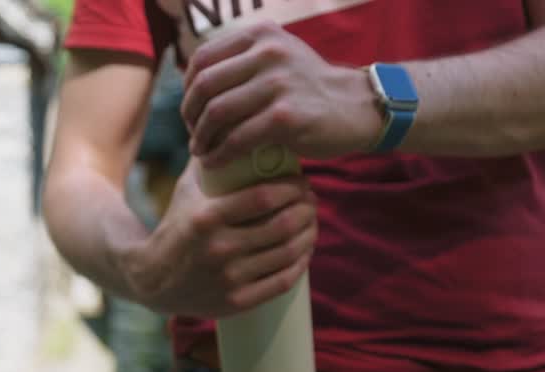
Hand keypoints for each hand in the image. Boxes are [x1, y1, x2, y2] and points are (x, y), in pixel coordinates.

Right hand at [121, 165, 316, 318]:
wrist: (152, 279)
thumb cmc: (176, 226)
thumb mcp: (186, 190)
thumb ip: (211, 159)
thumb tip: (233, 119)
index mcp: (207, 218)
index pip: (266, 197)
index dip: (293, 188)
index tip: (302, 183)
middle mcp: (219, 249)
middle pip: (284, 225)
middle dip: (307, 210)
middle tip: (311, 202)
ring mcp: (228, 278)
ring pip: (288, 253)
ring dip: (309, 235)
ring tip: (311, 224)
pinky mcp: (236, 302)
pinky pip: (282, 282)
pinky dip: (300, 265)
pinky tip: (303, 252)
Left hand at [181, 22, 384, 167]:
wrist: (356, 107)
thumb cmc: (307, 88)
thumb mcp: (277, 57)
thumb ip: (241, 61)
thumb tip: (193, 81)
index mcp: (260, 35)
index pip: (202, 59)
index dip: (187, 89)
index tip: (192, 110)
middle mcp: (268, 53)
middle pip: (204, 86)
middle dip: (190, 115)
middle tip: (193, 134)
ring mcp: (278, 83)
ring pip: (217, 113)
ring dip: (201, 137)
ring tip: (200, 150)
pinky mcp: (286, 116)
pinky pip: (237, 139)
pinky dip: (219, 154)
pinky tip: (214, 162)